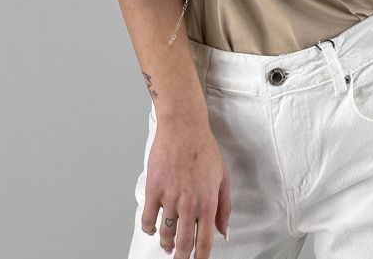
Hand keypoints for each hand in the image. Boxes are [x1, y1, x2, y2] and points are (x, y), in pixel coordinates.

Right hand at [143, 112, 231, 257]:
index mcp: (208, 202)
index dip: (201, 258)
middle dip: (181, 257)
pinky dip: (149, 229)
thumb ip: (224, 207)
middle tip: (179, 258)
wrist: (184, 127)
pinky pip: (147, 219)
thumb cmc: (203, 148)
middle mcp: (189, 204)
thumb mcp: (223, 177)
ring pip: (165, 234)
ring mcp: (170, 198)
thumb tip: (224, 231)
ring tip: (167, 244)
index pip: (205, 242)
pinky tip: (153, 228)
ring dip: (166, 243)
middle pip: (183, 244)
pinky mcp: (154, 190)